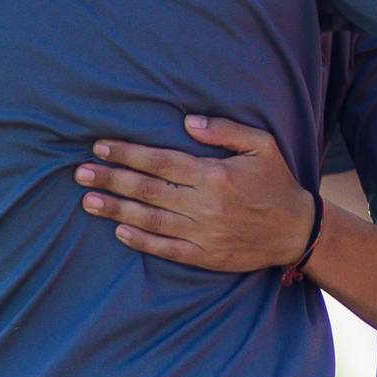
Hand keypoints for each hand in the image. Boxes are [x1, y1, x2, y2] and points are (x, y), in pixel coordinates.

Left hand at [77, 115, 311, 272]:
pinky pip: (167, 249)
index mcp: (213, 174)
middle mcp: (204, 204)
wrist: (297, 231)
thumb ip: (225, 130)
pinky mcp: (205, 256)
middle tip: (80, 173)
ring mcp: (203, 233)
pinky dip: (141, 241)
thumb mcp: (261, 145)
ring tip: (88, 201)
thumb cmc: (277, 183)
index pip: (160, 161)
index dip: (127, 153)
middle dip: (112, 179)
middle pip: (148, 189)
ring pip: (151, 220)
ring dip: (117, 210)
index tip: (100, 147)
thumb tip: (188, 121)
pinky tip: (119, 232)